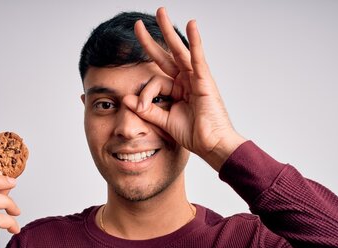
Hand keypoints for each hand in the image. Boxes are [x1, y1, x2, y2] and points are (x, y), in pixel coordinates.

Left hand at [123, 7, 245, 169]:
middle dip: (153, 39)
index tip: (138, 105)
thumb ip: (146, 110)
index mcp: (177, 90)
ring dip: (169, 31)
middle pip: (167, 55)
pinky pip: (198, 58)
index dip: (144, 92)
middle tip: (138, 24)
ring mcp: (196, 79)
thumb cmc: (194, 134)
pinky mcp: (205, 81)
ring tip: (160, 13)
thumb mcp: (164, 121)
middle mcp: (186, 81)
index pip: (155, 78)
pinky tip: (191, 25)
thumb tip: (126, 99)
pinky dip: (195, 42)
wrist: (211, 145)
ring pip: (180, 51)